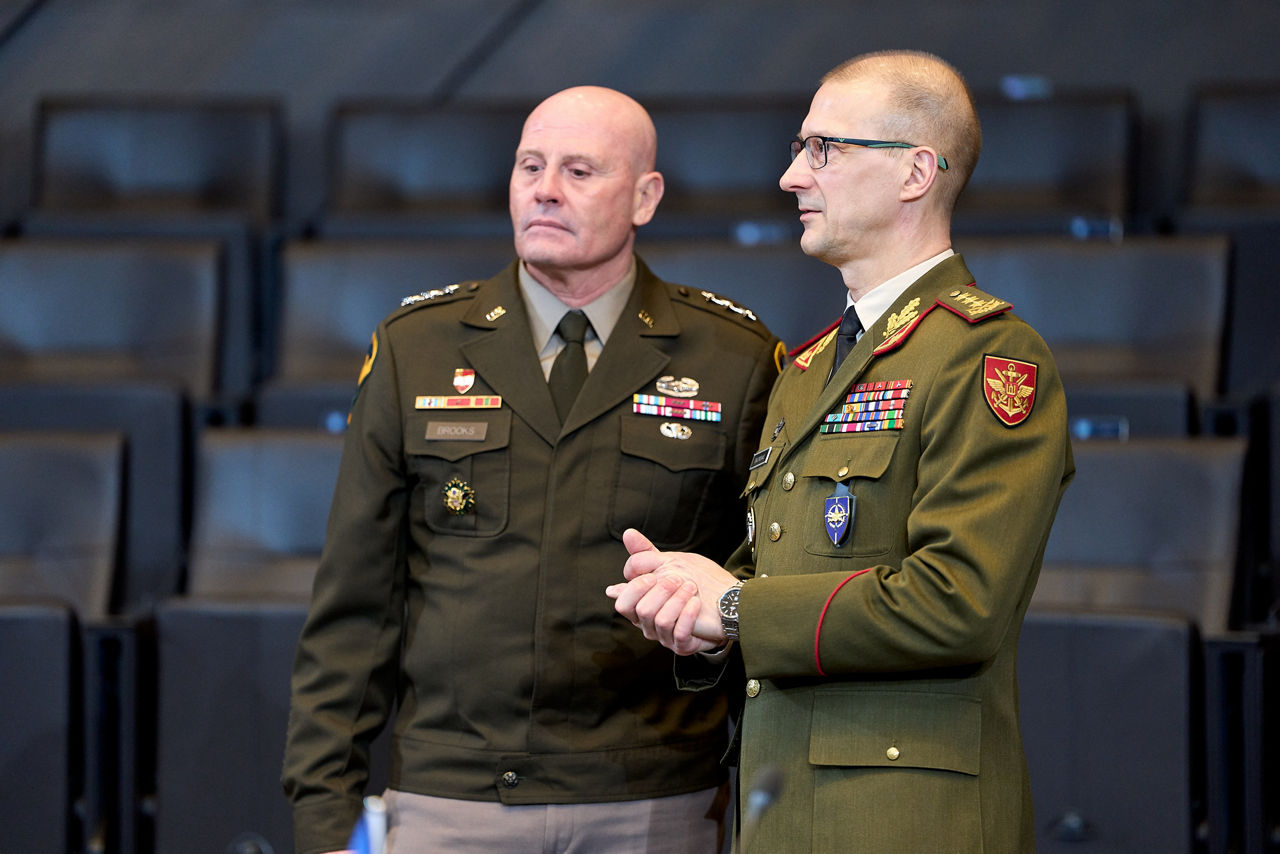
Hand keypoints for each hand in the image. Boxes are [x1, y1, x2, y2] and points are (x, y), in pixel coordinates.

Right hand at [606, 528, 737, 653]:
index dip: (636, 587)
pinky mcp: (683, 645)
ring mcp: (666, 637)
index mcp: (641, 607)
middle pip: (640, 611)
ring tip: (691, 587)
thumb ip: (647, 553)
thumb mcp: (670, 563)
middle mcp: (649, 624)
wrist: (725, 602)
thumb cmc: (694, 581)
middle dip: (660, 591)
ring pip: (661, 621)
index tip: (654, 574)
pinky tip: (696, 602)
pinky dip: (688, 615)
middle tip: (678, 578)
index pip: (623, 603)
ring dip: (677, 600)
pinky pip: (680, 633)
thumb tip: (628, 534)